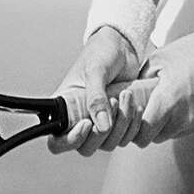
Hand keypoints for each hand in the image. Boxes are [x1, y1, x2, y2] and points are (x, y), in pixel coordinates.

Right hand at [49, 27, 146, 157]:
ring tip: (127, 96)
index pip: (57, 141)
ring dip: (121, 125)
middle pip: (86, 147)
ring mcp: (100, 123)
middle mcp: (79, 120)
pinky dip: (132, 125)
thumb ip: (96, 98)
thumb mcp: (96, 71)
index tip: (87, 124)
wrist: (123, 46)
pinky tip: (136, 105)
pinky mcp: (118, 122)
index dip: (70, 140)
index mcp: (64, 108)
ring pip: (108, 144)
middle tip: (113, 102)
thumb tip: (102, 127)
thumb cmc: (101, 52)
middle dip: (102, 132)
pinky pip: (125, 137)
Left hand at [134, 19, 193, 144]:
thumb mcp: (158, 59)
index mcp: (169, 102)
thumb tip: (130, 97)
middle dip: (153, 126)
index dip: (137, 129)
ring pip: (177, 134)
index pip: (144, 134)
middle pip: (159, 137)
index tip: (137, 118)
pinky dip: (190, 120)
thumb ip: (141, 82)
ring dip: (172, 123)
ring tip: (176, 99)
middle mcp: (186, 119)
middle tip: (154, 108)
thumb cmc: (193, 50)